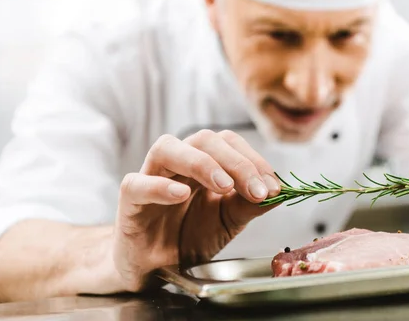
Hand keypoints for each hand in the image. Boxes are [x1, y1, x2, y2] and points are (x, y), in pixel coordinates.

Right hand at [111, 130, 279, 291]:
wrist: (156, 269)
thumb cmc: (189, 237)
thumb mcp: (228, 222)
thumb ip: (249, 206)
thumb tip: (279, 193)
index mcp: (203, 163)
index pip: (228, 143)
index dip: (253, 160)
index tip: (272, 186)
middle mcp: (177, 163)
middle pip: (203, 139)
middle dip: (236, 162)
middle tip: (256, 190)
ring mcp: (151, 177)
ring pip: (168, 148)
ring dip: (201, 163)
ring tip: (224, 185)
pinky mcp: (130, 200)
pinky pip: (137, 184)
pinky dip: (160, 186)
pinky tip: (181, 195)